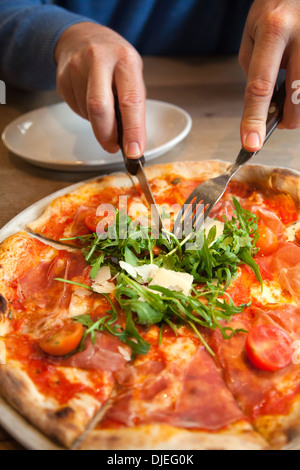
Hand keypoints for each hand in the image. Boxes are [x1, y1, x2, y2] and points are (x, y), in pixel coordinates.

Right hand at [55, 22, 145, 157]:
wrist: (80, 37)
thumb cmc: (114, 60)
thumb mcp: (131, 73)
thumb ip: (132, 104)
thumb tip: (131, 140)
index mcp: (124, 60)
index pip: (130, 100)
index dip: (133, 130)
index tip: (134, 151)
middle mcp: (99, 60)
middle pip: (99, 107)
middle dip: (107, 135)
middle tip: (113, 146)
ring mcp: (76, 68)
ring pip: (87, 112)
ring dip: (98, 123)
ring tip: (104, 108)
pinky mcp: (62, 79)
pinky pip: (76, 109)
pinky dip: (86, 114)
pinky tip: (89, 99)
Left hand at [238, 0, 299, 151]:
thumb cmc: (273, 5)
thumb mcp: (252, 31)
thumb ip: (253, 68)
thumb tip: (261, 104)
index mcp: (274, 30)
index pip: (260, 86)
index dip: (255, 119)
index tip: (251, 144)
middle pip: (297, 97)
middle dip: (287, 119)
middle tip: (280, 120)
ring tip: (291, 90)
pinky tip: (298, 83)